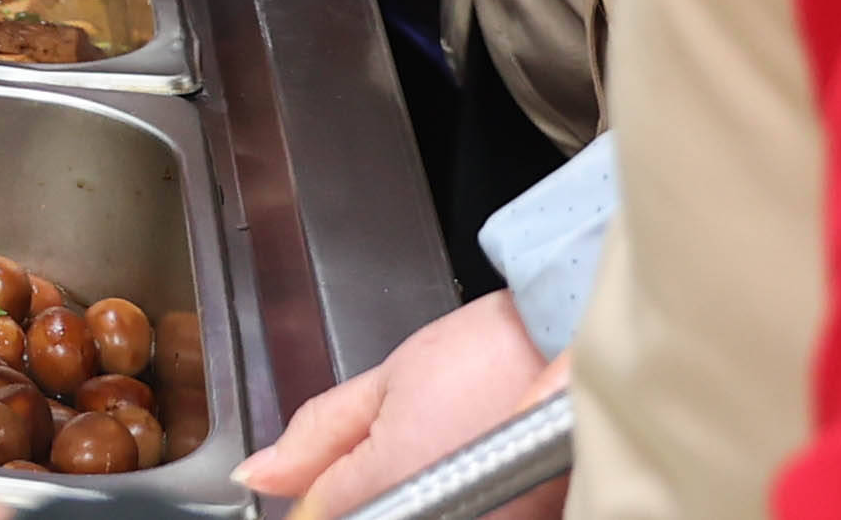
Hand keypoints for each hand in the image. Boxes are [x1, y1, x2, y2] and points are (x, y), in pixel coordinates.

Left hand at [242, 295, 565, 519]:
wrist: (582, 338)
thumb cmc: (492, 350)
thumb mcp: (385, 381)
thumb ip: (318, 435)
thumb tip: (259, 475)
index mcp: (395, 481)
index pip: (324, 515)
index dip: (321, 493)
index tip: (334, 469)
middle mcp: (449, 515)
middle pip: (381, 513)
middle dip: (380, 490)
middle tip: (415, 437)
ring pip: (426, 513)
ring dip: (423, 492)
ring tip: (454, 441)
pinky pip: (475, 513)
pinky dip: (468, 499)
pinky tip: (477, 455)